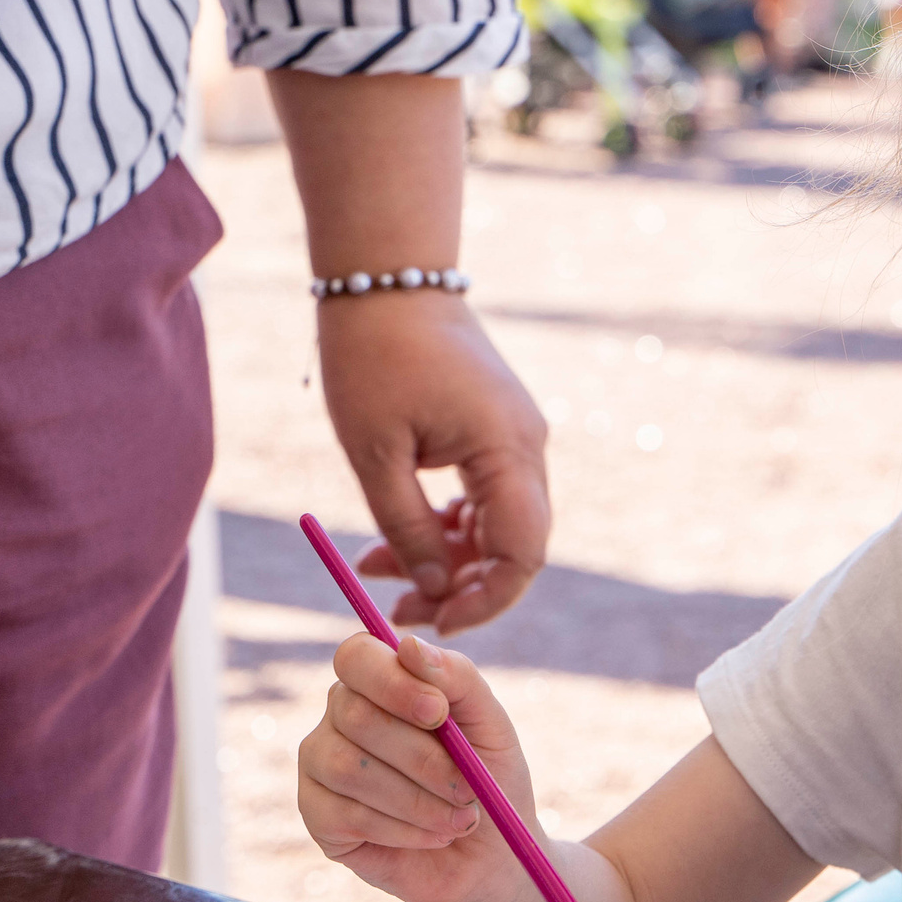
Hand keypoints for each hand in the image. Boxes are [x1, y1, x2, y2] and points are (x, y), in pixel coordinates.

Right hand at [298, 631, 531, 901]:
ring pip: (347, 767)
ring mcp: (320, 764)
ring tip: (458, 819)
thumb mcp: (491, 725)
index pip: (356, 656)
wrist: (492, 857)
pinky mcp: (317, 815)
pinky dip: (401, 830)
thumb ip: (457, 678)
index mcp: (381, 682)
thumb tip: (408, 645)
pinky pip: (344, 814)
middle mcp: (341, 716)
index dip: (392, 682)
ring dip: (417, 800)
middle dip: (423, 758)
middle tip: (468, 789)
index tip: (439, 713)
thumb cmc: (491, 781)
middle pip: (356, 716)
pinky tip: (430, 837)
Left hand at [320, 292, 550, 634]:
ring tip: (377, 569)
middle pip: (516, 546)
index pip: (523, 554)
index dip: (485, 599)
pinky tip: (397, 537)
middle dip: (462, 585)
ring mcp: (516, 439)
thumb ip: (407, 527)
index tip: (435, 622)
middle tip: (400, 608)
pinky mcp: (496, 432)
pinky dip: (446, 525)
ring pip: (497, 526)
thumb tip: (435, 587)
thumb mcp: (375, 454)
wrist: (387, 280)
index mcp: (509, 451)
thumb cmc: (373, 356)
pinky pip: (485, 498)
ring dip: (446, 557)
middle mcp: (527, 448)